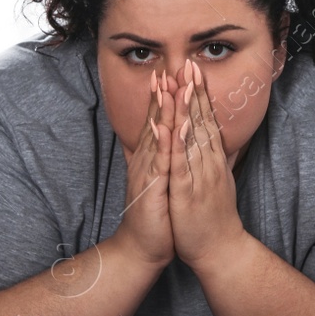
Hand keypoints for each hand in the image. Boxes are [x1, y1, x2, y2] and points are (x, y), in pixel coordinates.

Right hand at [117, 69, 174, 265]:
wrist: (143, 248)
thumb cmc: (157, 216)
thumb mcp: (163, 182)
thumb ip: (165, 160)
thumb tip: (170, 143)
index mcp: (153, 159)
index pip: (159, 122)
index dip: (164, 98)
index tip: (171, 73)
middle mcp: (147, 162)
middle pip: (154, 122)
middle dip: (161, 95)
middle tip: (166, 67)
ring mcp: (147, 174)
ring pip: (155, 138)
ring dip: (160, 112)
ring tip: (166, 87)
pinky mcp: (151, 190)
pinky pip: (158, 164)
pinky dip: (162, 145)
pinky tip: (165, 127)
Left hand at [169, 59, 249, 271]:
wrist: (220, 250)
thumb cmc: (213, 217)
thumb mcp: (215, 181)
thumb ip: (213, 160)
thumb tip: (213, 141)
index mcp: (213, 160)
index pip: (207, 121)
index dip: (201, 95)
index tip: (195, 70)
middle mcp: (209, 164)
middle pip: (202, 122)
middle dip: (195, 93)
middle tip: (190, 64)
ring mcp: (200, 176)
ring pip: (193, 137)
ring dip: (187, 110)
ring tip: (182, 84)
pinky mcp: (188, 192)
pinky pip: (181, 164)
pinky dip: (176, 143)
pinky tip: (172, 125)